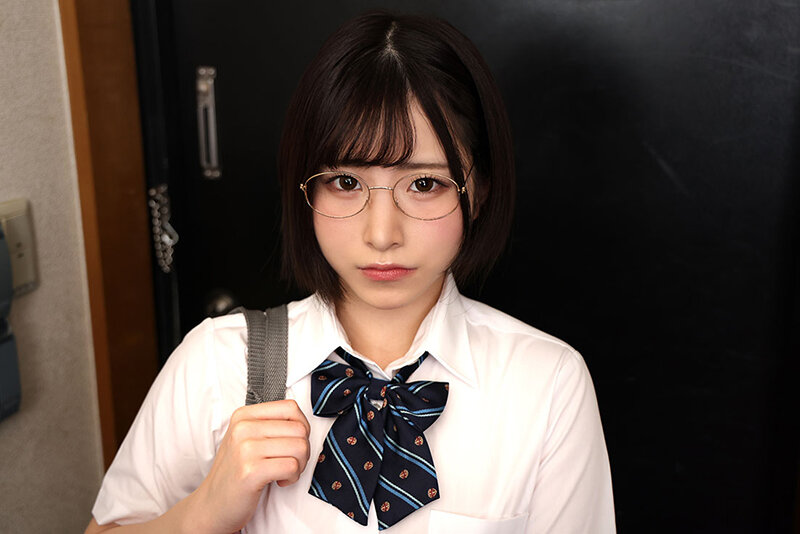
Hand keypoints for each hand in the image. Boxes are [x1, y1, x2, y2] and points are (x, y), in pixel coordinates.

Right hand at [188, 399, 310, 533]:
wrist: (212, 505)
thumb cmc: (236, 472)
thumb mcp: (247, 439)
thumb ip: (271, 425)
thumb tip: (303, 423)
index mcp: (243, 416)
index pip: (291, 408)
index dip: (302, 427)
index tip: (293, 443)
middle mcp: (243, 428)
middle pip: (299, 429)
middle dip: (304, 450)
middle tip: (290, 463)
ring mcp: (245, 449)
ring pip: (300, 447)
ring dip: (300, 465)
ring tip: (285, 472)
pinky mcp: (251, 471)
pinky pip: (292, 466)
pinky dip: (293, 477)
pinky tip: (279, 481)